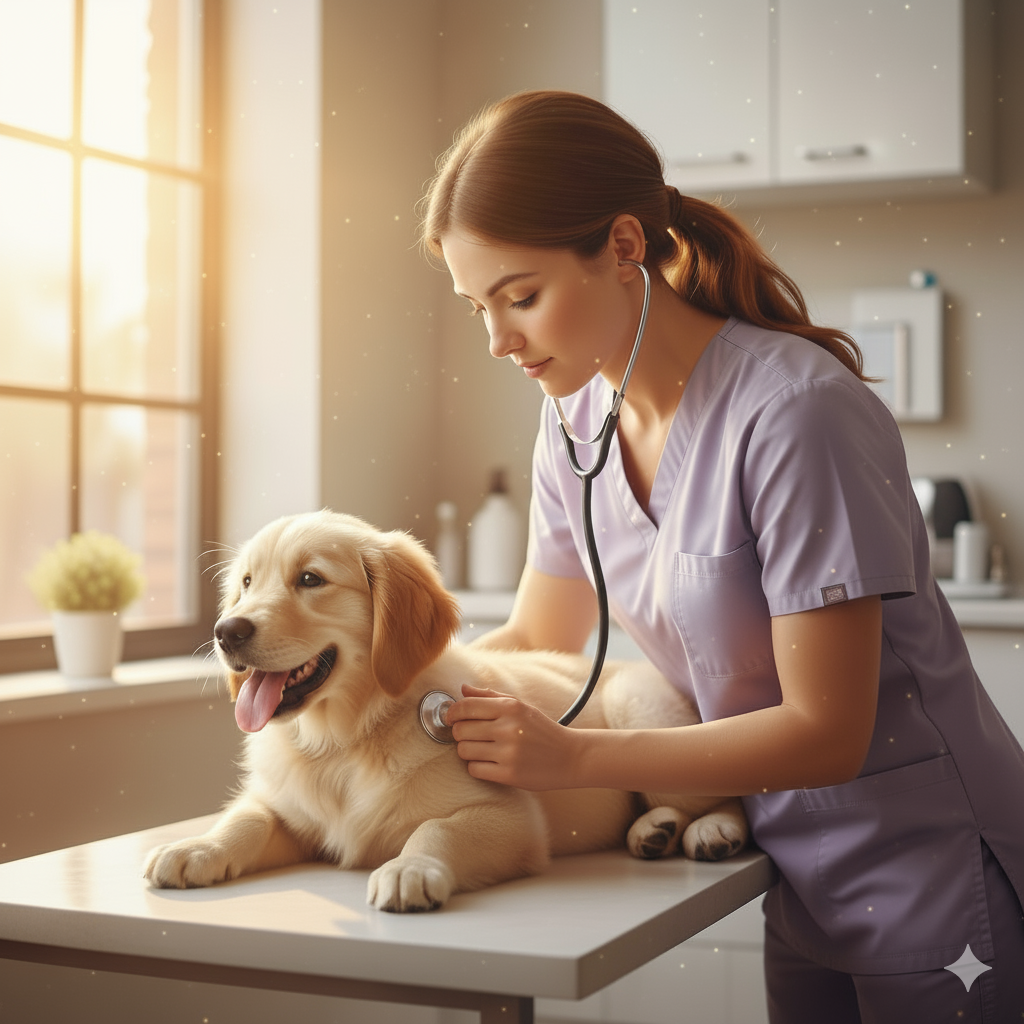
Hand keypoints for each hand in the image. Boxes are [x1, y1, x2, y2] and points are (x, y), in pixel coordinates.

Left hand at [446, 684, 582, 789]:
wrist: (570, 756)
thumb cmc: (541, 730)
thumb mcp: (520, 706)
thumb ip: (490, 696)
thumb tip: (462, 689)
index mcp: (510, 707)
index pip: (466, 707)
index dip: (452, 713)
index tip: (450, 718)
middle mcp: (508, 728)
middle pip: (461, 730)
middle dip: (460, 733)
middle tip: (470, 736)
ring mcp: (508, 752)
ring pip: (464, 750)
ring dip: (467, 751)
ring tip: (480, 749)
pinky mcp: (509, 774)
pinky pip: (474, 769)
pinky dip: (476, 767)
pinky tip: (488, 763)